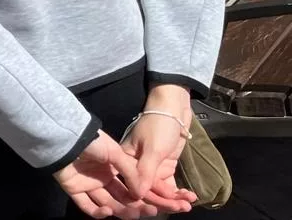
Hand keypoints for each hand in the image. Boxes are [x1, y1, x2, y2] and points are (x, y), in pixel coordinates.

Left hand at [53, 131, 150, 217]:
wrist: (66, 138)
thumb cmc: (93, 142)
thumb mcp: (116, 153)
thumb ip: (131, 172)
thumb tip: (143, 192)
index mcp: (112, 167)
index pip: (128, 185)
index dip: (140, 195)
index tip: (154, 203)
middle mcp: (101, 177)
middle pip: (119, 197)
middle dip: (134, 206)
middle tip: (148, 212)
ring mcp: (87, 184)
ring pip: (106, 203)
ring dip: (120, 210)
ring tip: (133, 214)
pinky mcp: (74, 190)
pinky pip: (86, 205)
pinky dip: (97, 212)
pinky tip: (108, 211)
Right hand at [122, 86, 197, 213]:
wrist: (173, 108)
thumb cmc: (159, 125)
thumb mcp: (153, 148)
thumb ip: (146, 172)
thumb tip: (137, 195)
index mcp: (126, 161)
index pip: (135, 186)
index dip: (149, 199)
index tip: (165, 207)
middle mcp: (135, 168)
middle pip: (148, 191)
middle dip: (165, 201)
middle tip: (182, 207)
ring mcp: (151, 168)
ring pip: (159, 191)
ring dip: (174, 199)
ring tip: (189, 203)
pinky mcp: (164, 167)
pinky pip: (168, 185)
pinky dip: (178, 192)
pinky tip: (190, 196)